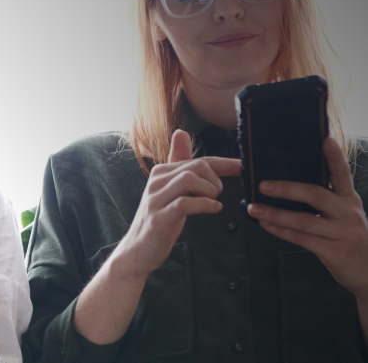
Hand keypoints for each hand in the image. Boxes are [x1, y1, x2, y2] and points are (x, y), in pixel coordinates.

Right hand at [113, 130, 241, 277]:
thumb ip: (178, 163)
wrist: (138, 249)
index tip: (243, 168)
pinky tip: (213, 210)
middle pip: (195, 166)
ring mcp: (155, 199)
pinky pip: (185, 203)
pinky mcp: (158, 217)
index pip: (198, 160)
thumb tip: (181, 133)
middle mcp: (156, 181)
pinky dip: (204, 205)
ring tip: (213, 202)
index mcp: (161, 172)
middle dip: (215, 179)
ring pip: (189, 179)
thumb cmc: (160, 219)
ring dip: (209, 191)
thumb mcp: (170, 189)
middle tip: (218, 195)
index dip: (225, 164)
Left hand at [248, 137, 367, 297]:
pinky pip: (302, 239)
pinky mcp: (336, 252)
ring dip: (275, 214)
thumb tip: (288, 185)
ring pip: (304, 220)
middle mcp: (349, 213)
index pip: (343, 174)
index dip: (334, 157)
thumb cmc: (349, 239)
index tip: (325, 139)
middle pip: (316, 195)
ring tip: (253, 208)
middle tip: (263, 184)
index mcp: (349, 200)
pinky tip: (265, 224)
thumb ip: (326, 202)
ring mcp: (344, 233)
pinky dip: (281, 231)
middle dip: (287, 188)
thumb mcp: (344, 216)